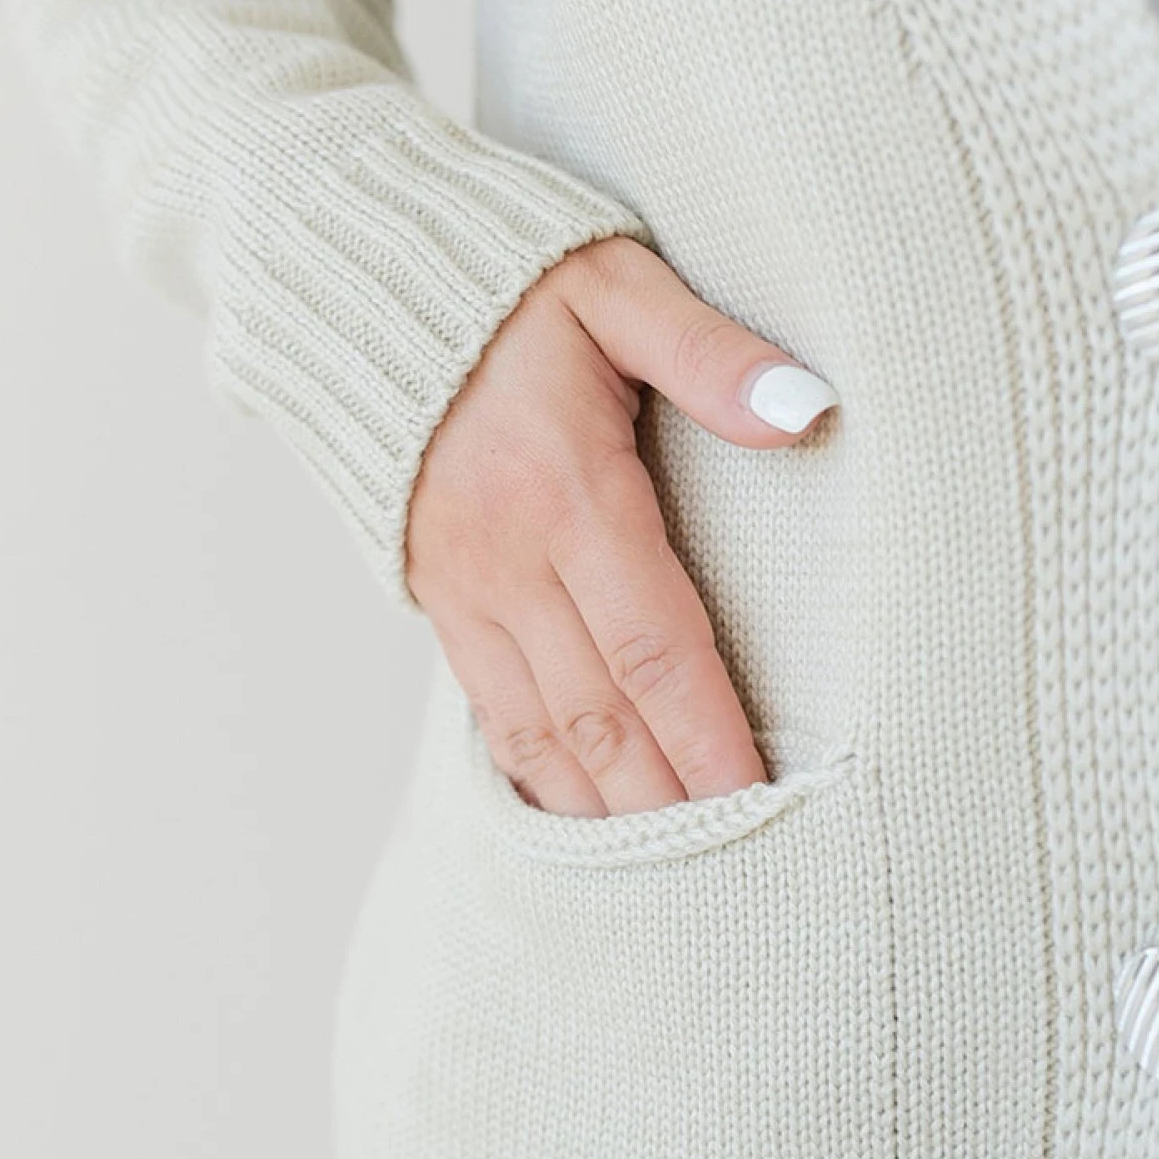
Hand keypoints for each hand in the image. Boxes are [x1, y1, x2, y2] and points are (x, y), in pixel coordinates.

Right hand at [404, 234, 838, 815]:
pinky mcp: (435, 598)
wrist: (354, 285)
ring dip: (603, 809)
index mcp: (568, 492)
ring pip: (539, 732)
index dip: (708, 732)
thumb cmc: (511, 284)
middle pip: (601, 713)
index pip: (656, 644)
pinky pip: (488, 710)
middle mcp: (508, 558)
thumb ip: (708, 352)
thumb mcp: (615, 285)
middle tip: (733, 870)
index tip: (762, 798)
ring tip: (665, 873)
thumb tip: (804, 411)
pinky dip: (535, 776)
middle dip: (667, 799)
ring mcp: (463, 588)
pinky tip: (577, 821)